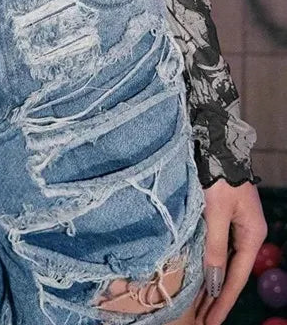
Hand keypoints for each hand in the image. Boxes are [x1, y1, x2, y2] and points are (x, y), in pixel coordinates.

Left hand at [194, 179, 266, 324]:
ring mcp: (235, 223)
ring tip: (198, 305)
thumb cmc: (217, 174)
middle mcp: (247, 231)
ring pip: (223, 260)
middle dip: (217, 297)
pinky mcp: (222, 215)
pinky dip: (208, 263)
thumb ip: (215, 245)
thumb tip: (214, 279)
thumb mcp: (215, 211)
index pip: (237, 276)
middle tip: (203, 321)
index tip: (212, 321)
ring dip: (211, 282)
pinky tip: (198, 274)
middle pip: (232, 271)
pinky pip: (216, 246)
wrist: (214, 142)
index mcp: (252, 233)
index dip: (223, 300)